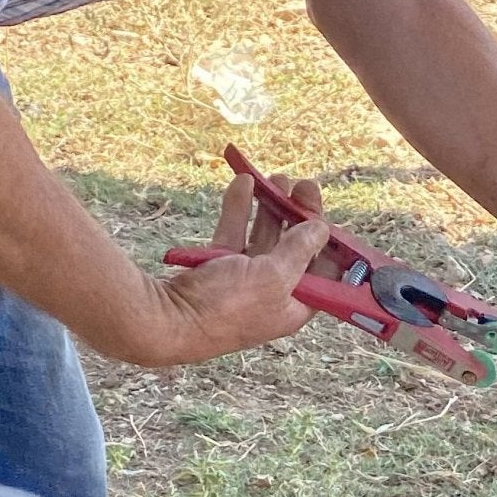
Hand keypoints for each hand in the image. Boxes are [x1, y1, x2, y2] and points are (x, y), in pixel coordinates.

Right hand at [136, 170, 331, 367]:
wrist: (166, 319)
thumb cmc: (225, 306)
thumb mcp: (274, 276)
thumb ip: (300, 250)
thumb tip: (321, 229)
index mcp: (293, 306)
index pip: (324, 274)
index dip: (330, 245)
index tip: (328, 217)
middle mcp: (270, 293)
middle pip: (293, 249)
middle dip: (300, 215)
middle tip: (303, 185)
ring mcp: (242, 280)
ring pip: (263, 236)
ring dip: (272, 206)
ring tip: (278, 177)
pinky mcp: (217, 266)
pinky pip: (233, 233)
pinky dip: (239, 208)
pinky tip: (243, 183)